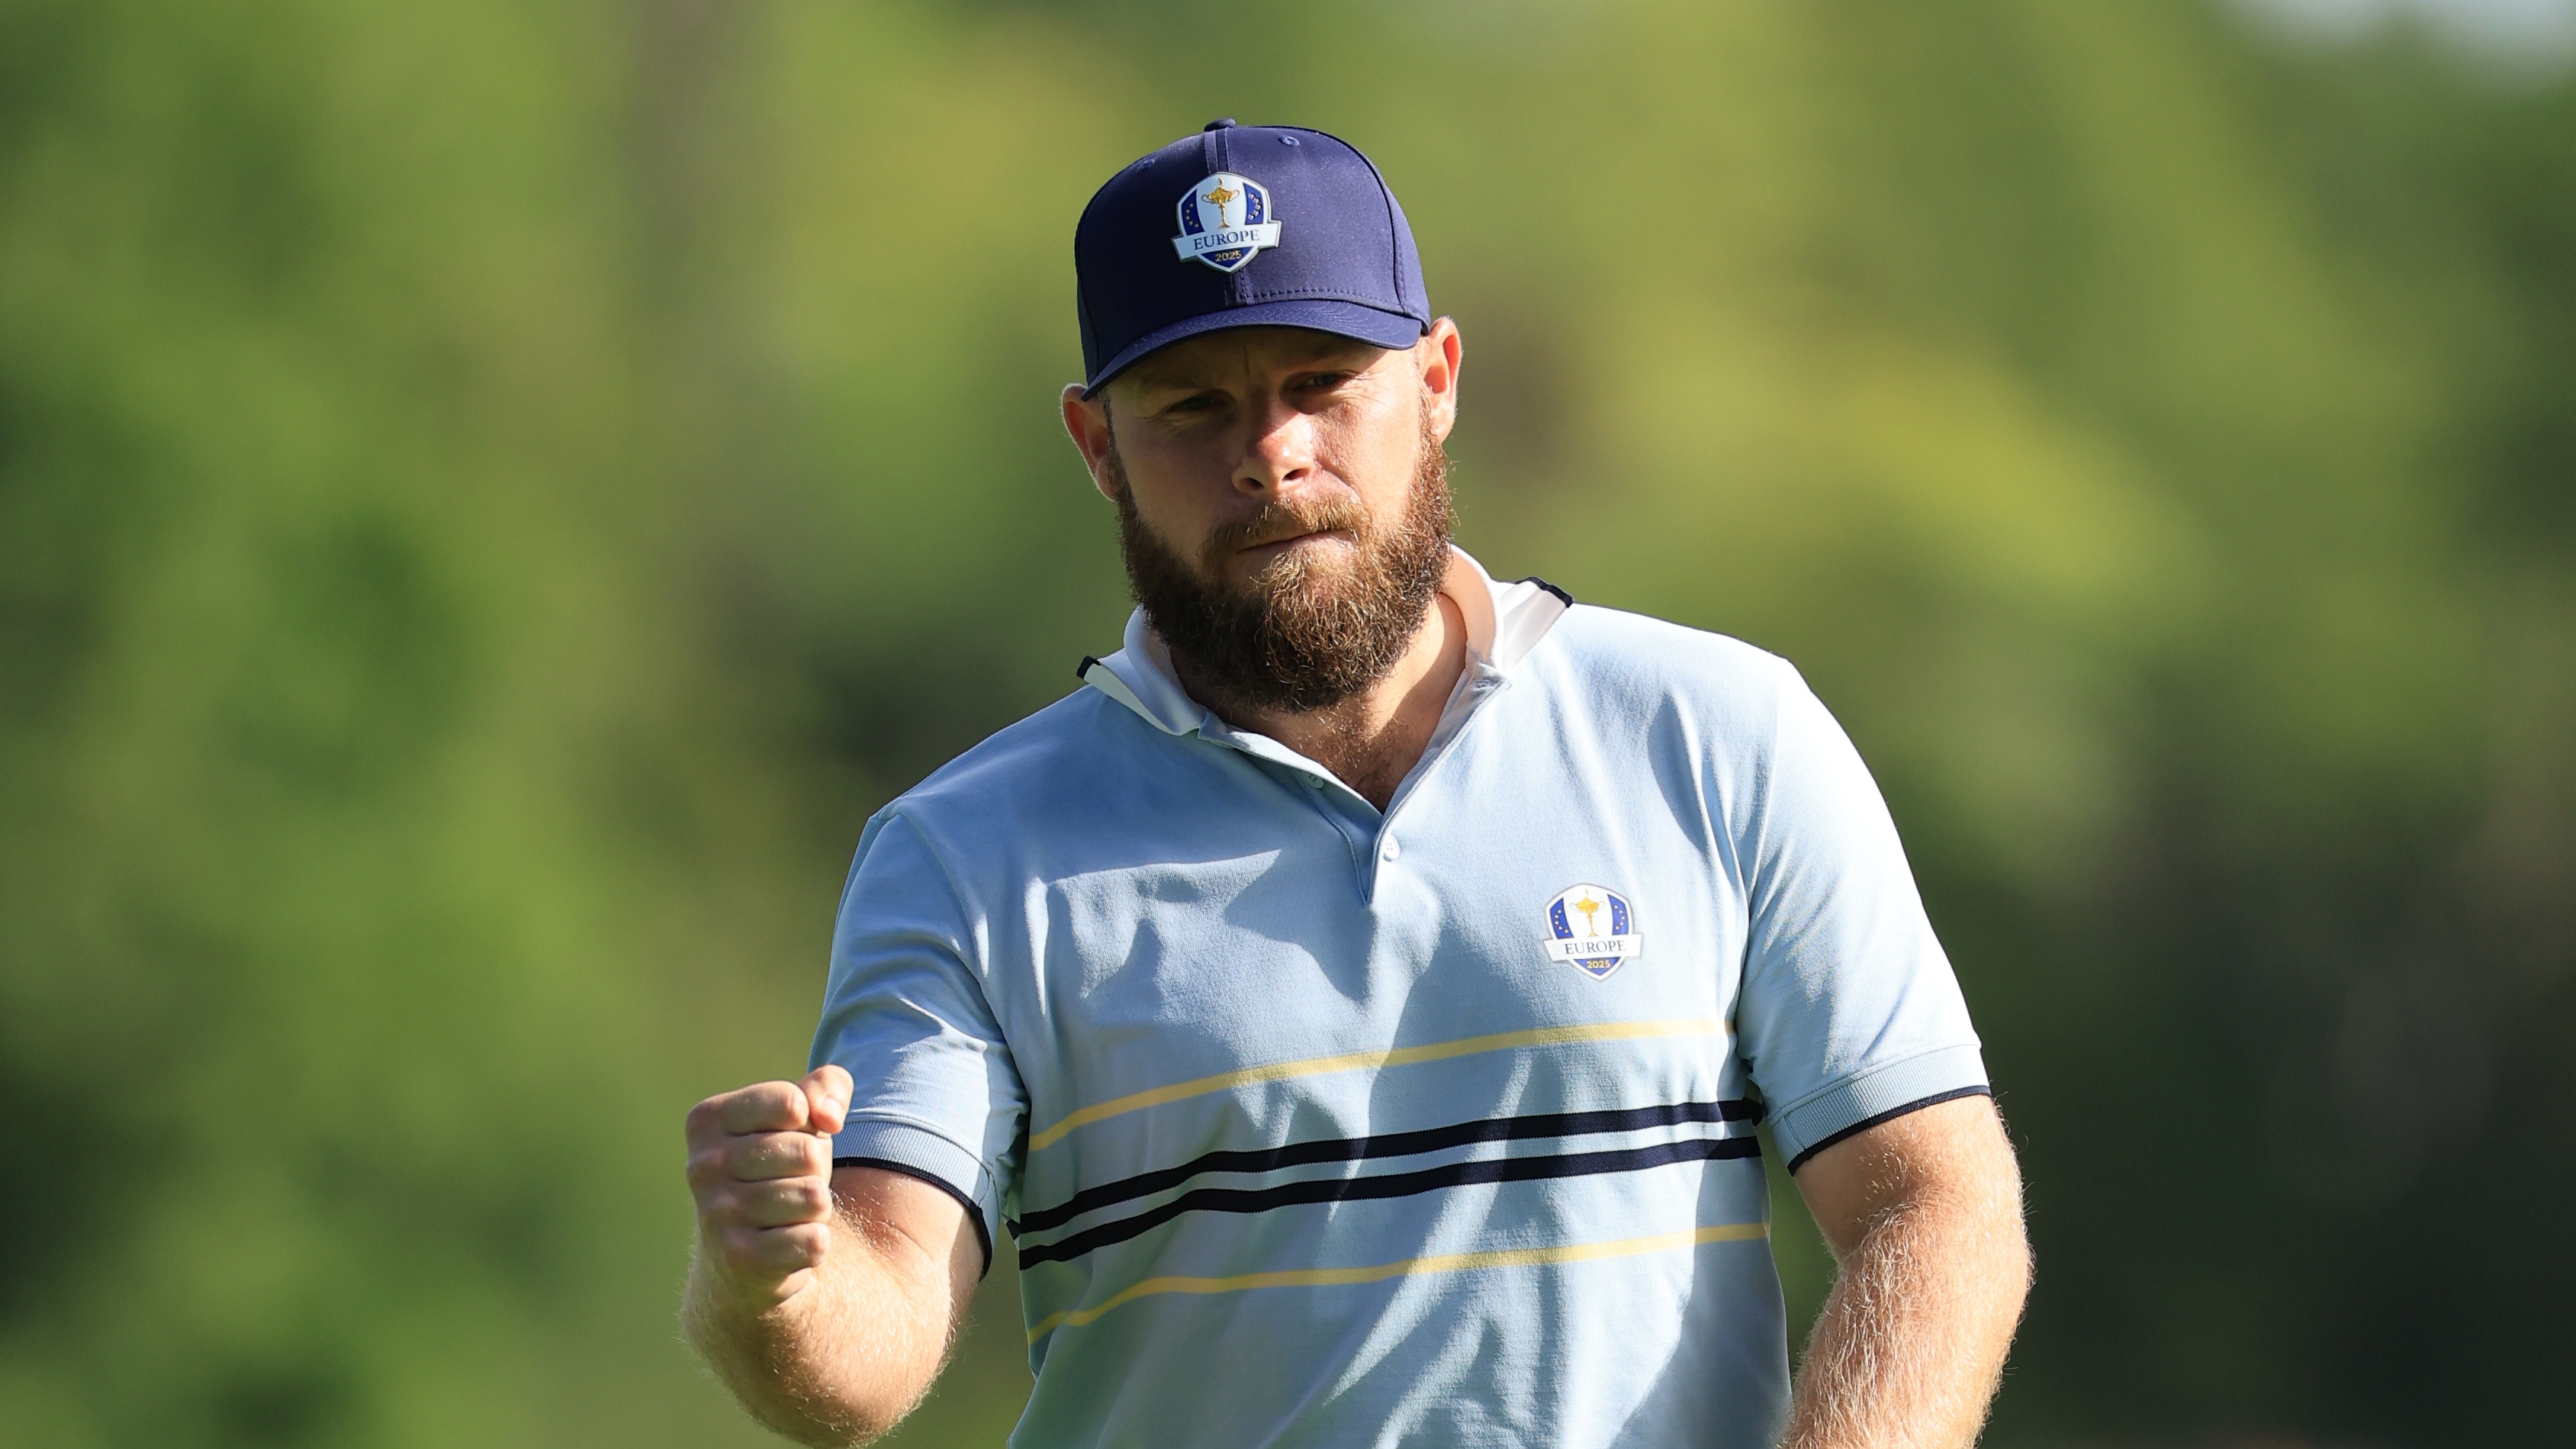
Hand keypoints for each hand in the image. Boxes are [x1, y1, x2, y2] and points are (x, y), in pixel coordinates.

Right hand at [685, 1065, 851, 1308]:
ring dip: (814, 1210)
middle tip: (788, 1184)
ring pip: (814, 1198)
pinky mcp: (739, 1259)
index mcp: (706, 1120)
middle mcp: (702, 1166)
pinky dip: (813, 1245)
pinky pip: (813, 1241)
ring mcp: (716, 1214)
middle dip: (814, 1171)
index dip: (808, 1123)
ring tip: (786, 1215)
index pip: (792, 1103)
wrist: (743, 1258)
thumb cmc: (778, 1170)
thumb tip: (829, 1117)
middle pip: (807, 1153)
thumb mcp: (801, 1117)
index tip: (787, 1139)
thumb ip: (825, 1087)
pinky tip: (785, 1247)